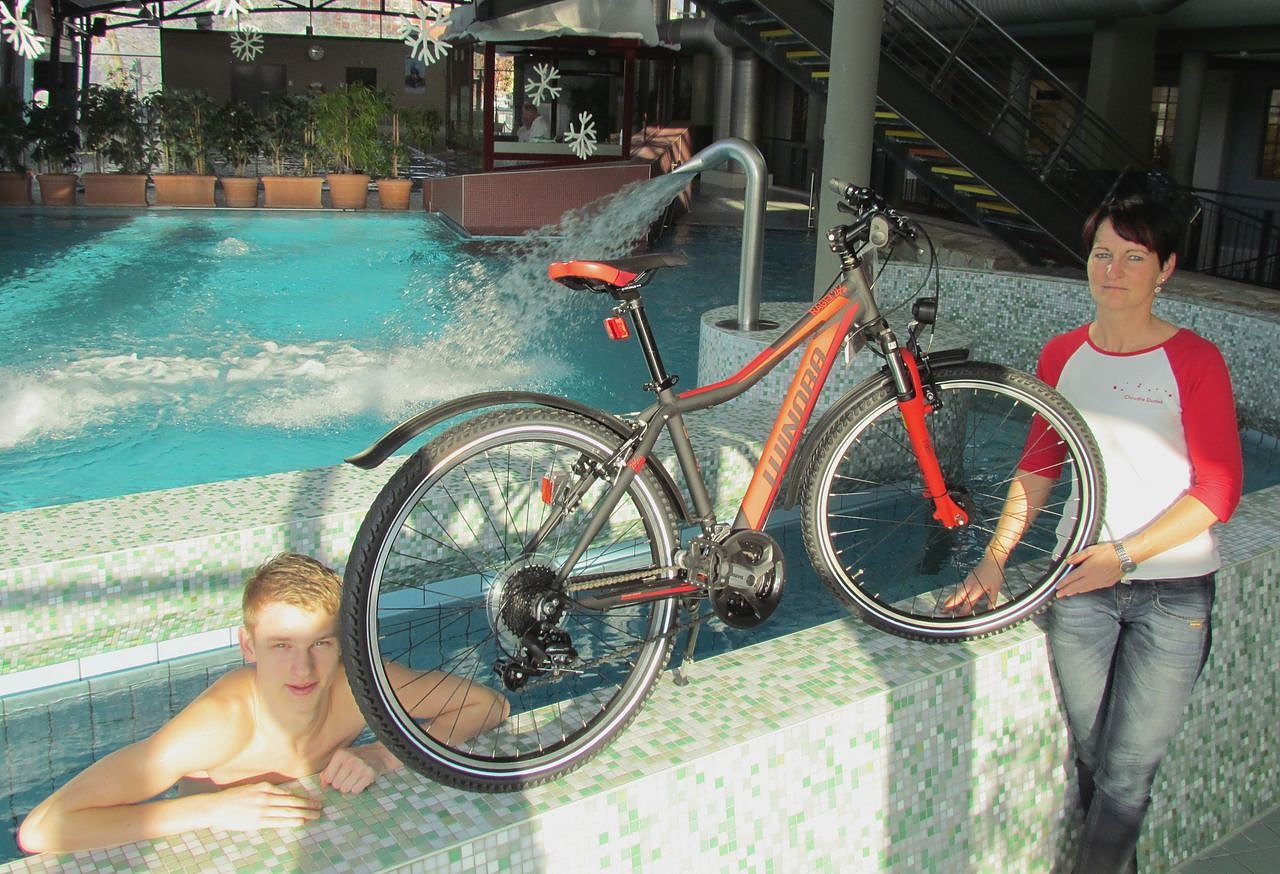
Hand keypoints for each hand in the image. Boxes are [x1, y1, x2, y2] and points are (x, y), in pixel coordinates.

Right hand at [205, 782, 321, 831]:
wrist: (216, 807)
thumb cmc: (233, 797)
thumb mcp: (252, 788)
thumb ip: (267, 791)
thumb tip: (284, 795)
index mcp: (265, 787)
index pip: (289, 793)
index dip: (304, 797)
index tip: (314, 800)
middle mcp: (266, 797)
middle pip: (292, 802)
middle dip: (308, 805)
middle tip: (320, 807)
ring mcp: (262, 810)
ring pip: (288, 812)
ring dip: (303, 814)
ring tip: (315, 816)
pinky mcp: (257, 821)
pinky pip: (278, 822)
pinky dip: (290, 821)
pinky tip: (300, 822)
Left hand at [320, 745, 398, 794]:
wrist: (378, 754)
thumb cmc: (355, 758)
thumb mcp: (340, 759)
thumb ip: (327, 771)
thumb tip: (322, 785)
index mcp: (340, 754)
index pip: (328, 777)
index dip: (332, 779)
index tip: (338, 775)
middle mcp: (350, 759)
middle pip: (336, 785)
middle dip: (341, 784)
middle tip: (348, 777)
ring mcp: (360, 766)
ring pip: (345, 789)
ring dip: (349, 787)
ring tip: (354, 779)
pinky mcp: (369, 774)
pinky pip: (355, 790)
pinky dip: (357, 788)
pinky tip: (361, 780)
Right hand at [942, 555, 1001, 615]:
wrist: (992, 558)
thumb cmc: (995, 572)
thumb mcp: (996, 587)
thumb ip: (992, 599)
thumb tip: (990, 609)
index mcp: (977, 588)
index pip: (968, 602)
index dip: (963, 610)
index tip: (958, 617)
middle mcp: (970, 585)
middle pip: (958, 597)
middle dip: (950, 604)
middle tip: (942, 611)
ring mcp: (968, 581)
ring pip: (957, 592)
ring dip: (950, 599)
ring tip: (944, 605)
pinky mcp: (968, 578)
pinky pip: (959, 588)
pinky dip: (954, 593)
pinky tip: (953, 596)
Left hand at [1055, 543, 1123, 597]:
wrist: (1125, 557)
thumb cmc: (1110, 551)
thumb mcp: (1091, 549)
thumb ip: (1078, 556)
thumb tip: (1068, 561)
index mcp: (1087, 569)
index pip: (1071, 578)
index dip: (1063, 583)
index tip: (1057, 586)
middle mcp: (1092, 577)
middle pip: (1076, 586)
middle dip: (1065, 591)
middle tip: (1058, 595)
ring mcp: (1099, 582)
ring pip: (1084, 589)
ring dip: (1074, 592)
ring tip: (1067, 594)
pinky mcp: (1106, 584)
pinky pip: (1092, 588)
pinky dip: (1084, 590)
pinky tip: (1081, 591)